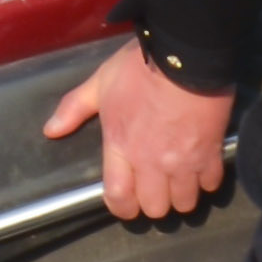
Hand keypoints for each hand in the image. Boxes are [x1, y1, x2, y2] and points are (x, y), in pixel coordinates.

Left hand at [43, 40, 234, 220]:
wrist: (185, 53)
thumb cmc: (140, 66)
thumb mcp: (101, 82)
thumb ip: (74, 108)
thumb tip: (50, 130)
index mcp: (122, 146)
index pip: (119, 198)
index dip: (122, 208)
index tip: (126, 202)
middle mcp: (152, 162)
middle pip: (155, 208)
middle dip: (154, 202)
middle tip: (155, 187)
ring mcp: (183, 161)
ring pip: (184, 203)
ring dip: (181, 195)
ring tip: (179, 179)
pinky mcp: (210, 153)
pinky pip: (210, 184)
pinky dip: (206, 180)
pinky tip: (201, 166)